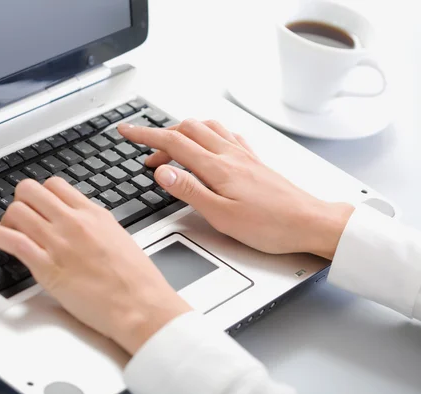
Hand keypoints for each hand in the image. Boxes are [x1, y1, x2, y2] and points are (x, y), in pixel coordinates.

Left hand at [0, 178, 190, 354]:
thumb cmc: (135, 279)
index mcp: (93, 213)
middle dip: (20, 200)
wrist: (140, 305)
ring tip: (6, 228)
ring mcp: (58, 243)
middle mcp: (74, 222)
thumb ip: (94, 225)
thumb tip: (77, 222)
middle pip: (31, 190)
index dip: (40, 193)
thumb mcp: (118, 238)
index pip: (55, 185)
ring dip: (6, 217)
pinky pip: (11, 240)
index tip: (36, 202)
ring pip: (17, 210)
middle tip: (20, 214)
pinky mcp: (47, 267)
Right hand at [118, 119, 353, 259]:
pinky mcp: (254, 160)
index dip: (145, 136)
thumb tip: (162, 171)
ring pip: (207, 127)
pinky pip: (227, 134)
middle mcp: (230, 154)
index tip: (126, 131)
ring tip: (171, 145)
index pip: (173, 142)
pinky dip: (209, 132)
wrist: (309, 223)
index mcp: (217, 167)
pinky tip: (210, 142)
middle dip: (161, 135)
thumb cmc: (269, 225)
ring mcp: (243, 155)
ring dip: (184, 130)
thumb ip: (189, 190)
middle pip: (188, 129)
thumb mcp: (221, 215)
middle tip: (145, 153)